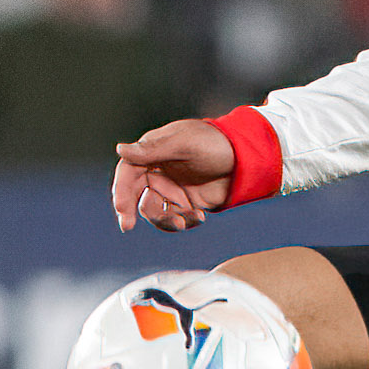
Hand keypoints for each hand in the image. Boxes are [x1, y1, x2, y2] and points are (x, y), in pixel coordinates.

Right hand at [111, 118, 236, 233]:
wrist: (247, 159)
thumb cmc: (215, 143)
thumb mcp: (185, 143)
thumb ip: (153, 149)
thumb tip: (120, 149)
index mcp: (153, 151)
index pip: (128, 171)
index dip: (121, 190)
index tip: (122, 209)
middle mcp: (158, 170)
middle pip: (134, 194)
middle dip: (130, 211)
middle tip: (127, 225)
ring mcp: (171, 188)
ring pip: (154, 211)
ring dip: (164, 219)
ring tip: (183, 222)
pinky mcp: (186, 203)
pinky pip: (175, 218)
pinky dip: (183, 221)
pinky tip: (199, 216)